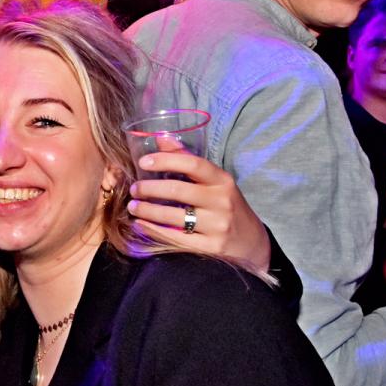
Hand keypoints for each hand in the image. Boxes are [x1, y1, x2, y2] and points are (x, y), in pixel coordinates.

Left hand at [127, 151, 270, 273]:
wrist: (252, 242)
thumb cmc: (226, 205)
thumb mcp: (215, 182)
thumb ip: (187, 160)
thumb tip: (160, 138)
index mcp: (222, 180)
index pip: (193, 164)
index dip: (166, 160)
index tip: (143, 162)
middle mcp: (221, 201)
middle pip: (177, 190)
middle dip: (149, 189)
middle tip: (134, 189)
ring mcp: (217, 226)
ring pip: (173, 216)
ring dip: (147, 210)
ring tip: (133, 207)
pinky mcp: (210, 247)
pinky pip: (175, 238)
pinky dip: (153, 231)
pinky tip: (140, 225)